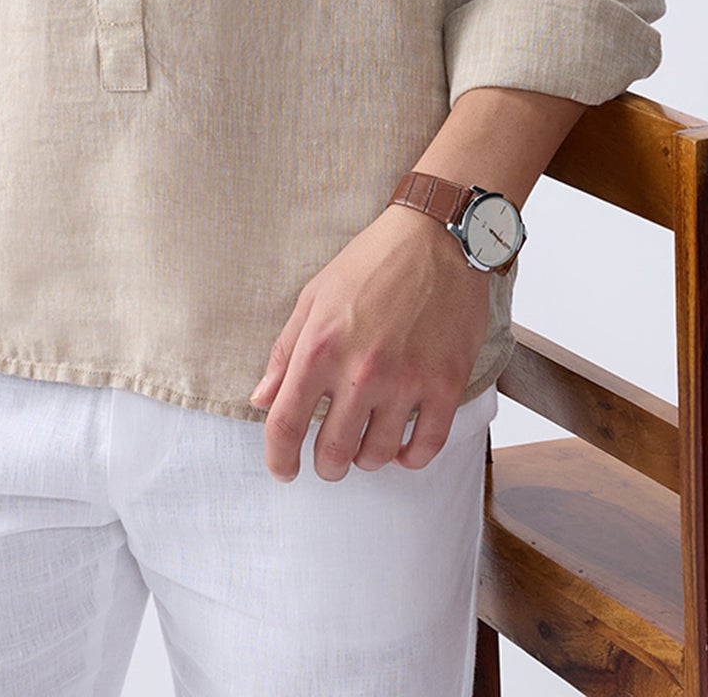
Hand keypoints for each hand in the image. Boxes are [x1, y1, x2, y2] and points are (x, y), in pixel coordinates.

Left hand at [248, 204, 491, 482]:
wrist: (438, 238)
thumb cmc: (374, 262)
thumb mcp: (315, 296)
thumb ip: (285, 352)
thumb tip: (261, 399)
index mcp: (321, 347)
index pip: (285, 424)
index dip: (278, 458)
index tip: (283, 469)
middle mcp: (361, 371)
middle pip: (333, 453)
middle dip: (326, 465)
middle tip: (329, 459)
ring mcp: (406, 381)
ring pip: (377, 455)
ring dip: (366, 458)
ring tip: (366, 442)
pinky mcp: (446, 384)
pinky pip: (426, 448)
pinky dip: (410, 458)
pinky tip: (403, 447)